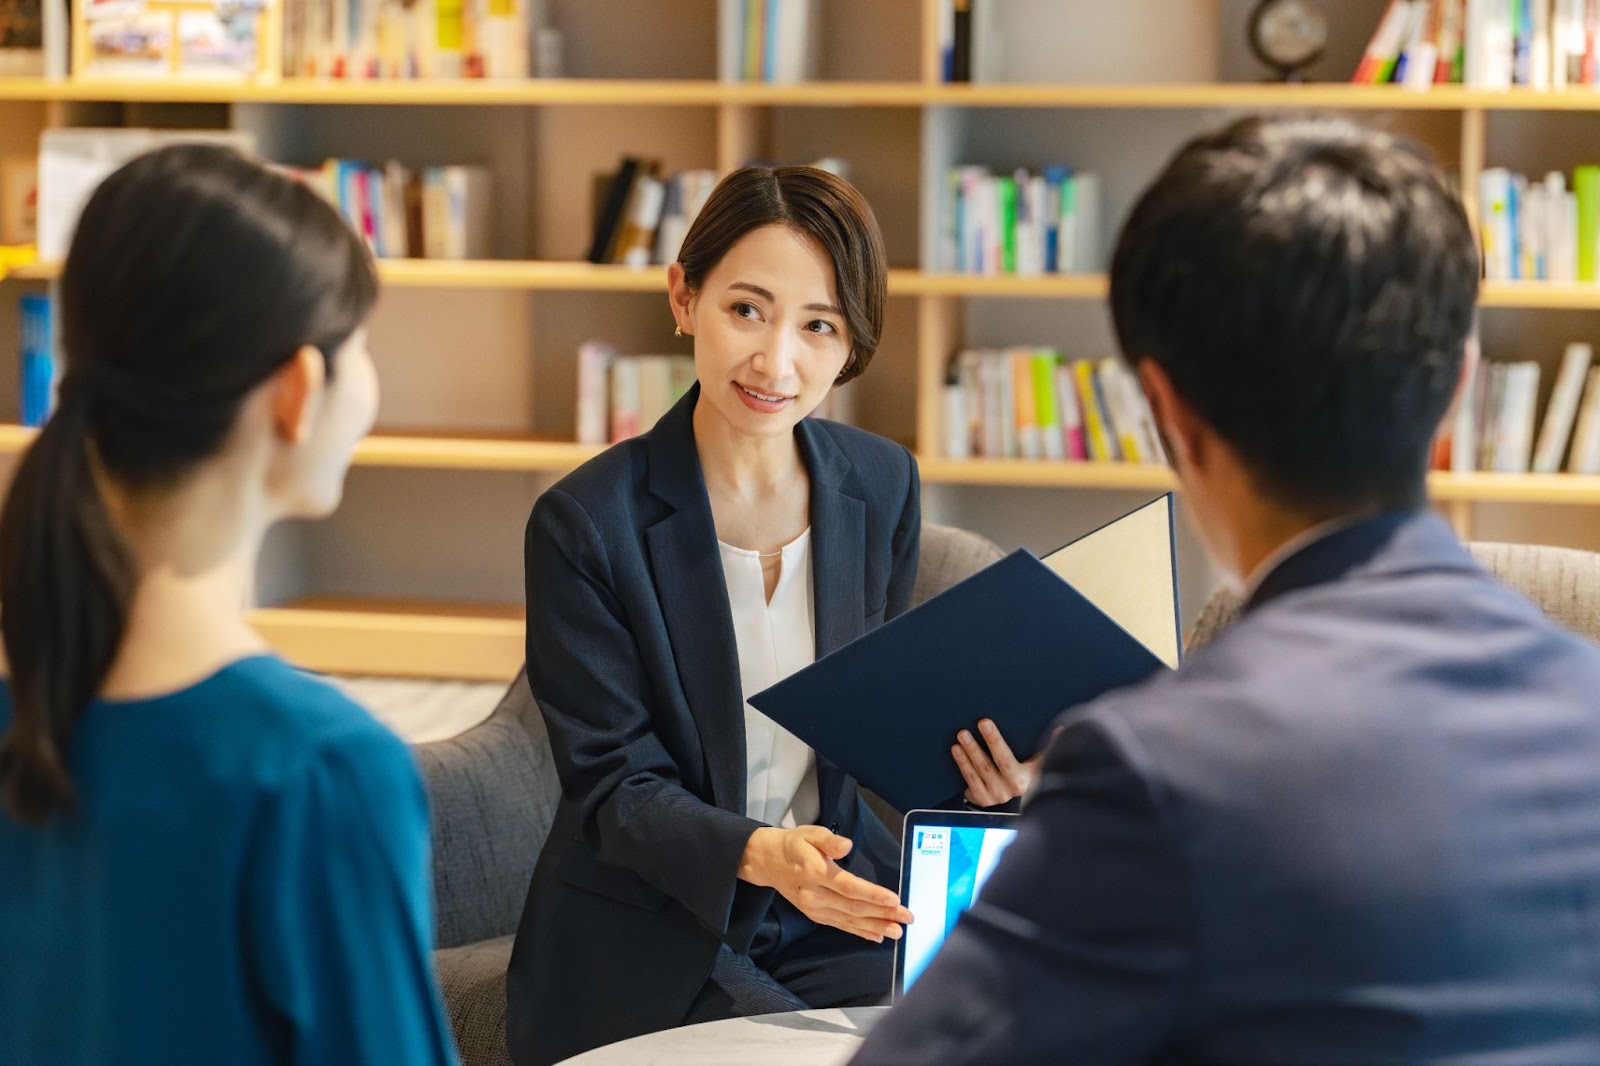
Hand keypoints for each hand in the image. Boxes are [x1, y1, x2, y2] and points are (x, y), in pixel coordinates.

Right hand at [738, 825, 913, 942]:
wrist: (767, 861)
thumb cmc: (794, 844)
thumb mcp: (810, 833)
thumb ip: (829, 840)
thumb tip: (846, 845)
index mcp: (814, 871)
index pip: (848, 886)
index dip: (873, 894)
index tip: (894, 899)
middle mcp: (814, 894)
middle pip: (853, 907)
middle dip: (882, 914)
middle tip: (906, 917)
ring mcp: (814, 908)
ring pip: (849, 920)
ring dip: (875, 927)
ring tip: (896, 932)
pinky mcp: (814, 915)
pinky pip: (840, 925)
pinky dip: (859, 932)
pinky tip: (876, 936)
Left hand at [952, 718, 1047, 807]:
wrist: (1019, 805)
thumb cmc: (1029, 777)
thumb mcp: (1041, 765)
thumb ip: (1048, 748)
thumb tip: (1062, 730)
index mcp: (1023, 779)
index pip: (1005, 757)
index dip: (994, 740)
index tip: (984, 723)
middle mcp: (1008, 789)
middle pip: (990, 763)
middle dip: (979, 744)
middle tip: (969, 728)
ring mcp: (994, 795)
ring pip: (978, 771)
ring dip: (968, 752)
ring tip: (961, 736)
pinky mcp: (982, 799)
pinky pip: (969, 779)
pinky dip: (962, 764)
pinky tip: (956, 750)